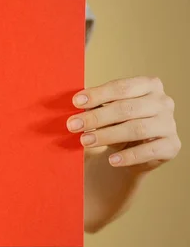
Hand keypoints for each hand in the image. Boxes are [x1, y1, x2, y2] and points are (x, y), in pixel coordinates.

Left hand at [66, 76, 180, 171]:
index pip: (121, 87)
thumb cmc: (117, 123)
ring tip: (85, 141)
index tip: (76, 102)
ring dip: (107, 135)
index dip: (98, 94)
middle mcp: (163, 102)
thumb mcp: (106, 111)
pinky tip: (111, 160)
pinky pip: (149, 151)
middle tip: (73, 125)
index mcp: (148, 85)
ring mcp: (169, 123)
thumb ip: (96, 106)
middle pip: (127, 108)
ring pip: (136, 129)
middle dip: (97, 117)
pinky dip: (129, 156)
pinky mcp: (172, 145)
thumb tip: (77, 105)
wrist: (132, 151)